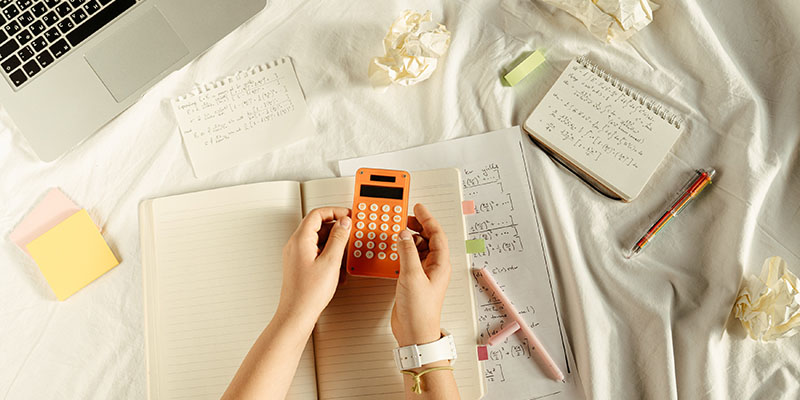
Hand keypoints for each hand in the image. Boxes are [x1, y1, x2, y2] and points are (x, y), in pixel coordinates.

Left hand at [277, 207, 350, 322]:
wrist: (297, 314)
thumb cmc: (308, 293)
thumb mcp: (330, 262)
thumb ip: (339, 239)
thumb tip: (344, 223)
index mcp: (300, 240)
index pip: (317, 214)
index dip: (334, 211)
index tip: (348, 216)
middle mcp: (296, 245)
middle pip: (318, 226)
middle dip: (337, 228)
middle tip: (350, 232)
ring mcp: (297, 256)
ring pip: (318, 240)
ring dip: (334, 243)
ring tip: (346, 253)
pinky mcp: (301, 265)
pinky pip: (316, 252)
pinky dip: (329, 254)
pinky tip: (338, 266)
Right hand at [391, 203, 451, 346]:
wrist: (414, 332)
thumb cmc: (420, 311)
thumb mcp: (412, 276)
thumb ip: (407, 252)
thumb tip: (403, 235)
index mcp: (440, 264)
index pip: (436, 234)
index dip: (427, 218)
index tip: (417, 207)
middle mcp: (433, 267)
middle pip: (428, 238)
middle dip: (417, 225)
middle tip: (405, 216)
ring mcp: (423, 273)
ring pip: (418, 248)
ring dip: (407, 238)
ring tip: (397, 230)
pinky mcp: (413, 280)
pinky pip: (409, 258)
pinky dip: (401, 251)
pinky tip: (393, 249)